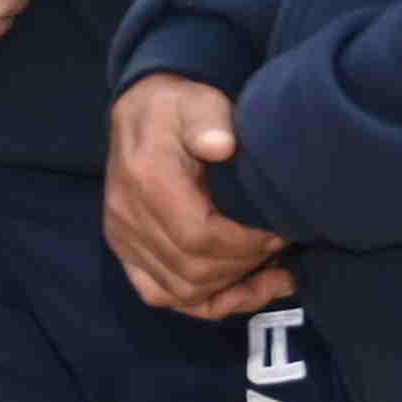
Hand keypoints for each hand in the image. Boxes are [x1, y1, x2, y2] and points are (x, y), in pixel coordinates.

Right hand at [107, 75, 289, 317]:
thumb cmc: (179, 107)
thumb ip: (209, 121)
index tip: (278, 232)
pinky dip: (202, 300)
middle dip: (244, 266)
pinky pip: (160, 292)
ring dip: (230, 288)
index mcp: (146, 180)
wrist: (142, 111)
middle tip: (279, 247)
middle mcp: (127, 215)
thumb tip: (221, 146)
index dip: (245, 246)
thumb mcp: (198, 101)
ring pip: (179, 290)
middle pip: (191, 270)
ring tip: (269, 272)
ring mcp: (123, 236)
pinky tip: (238, 289)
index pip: (198, 237)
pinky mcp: (125, 248)